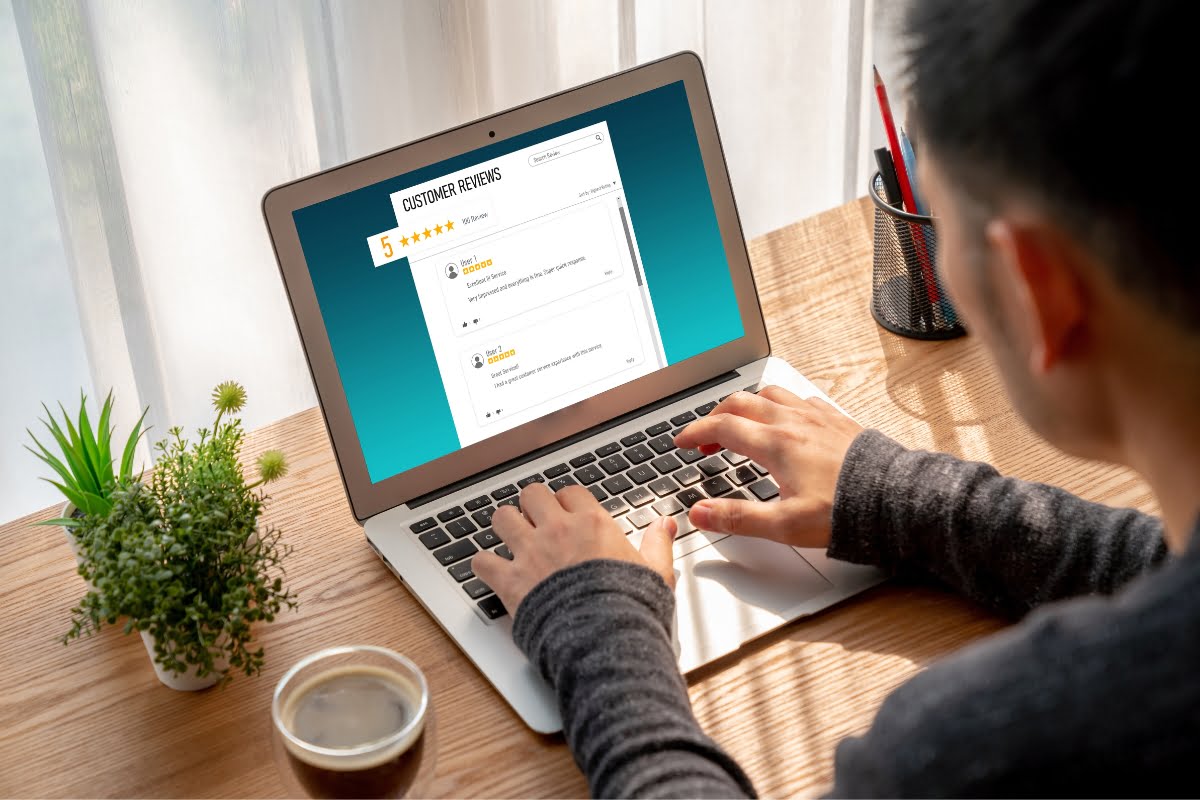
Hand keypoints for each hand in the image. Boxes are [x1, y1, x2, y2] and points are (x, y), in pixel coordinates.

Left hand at [472, 482, 678, 614]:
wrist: (604, 639)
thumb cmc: (631, 609)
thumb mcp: (656, 573)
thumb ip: (657, 544)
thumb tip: (664, 524)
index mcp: (593, 524)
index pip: (570, 492)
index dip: (566, 502)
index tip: (567, 513)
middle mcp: (558, 530)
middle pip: (532, 494)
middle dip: (531, 506)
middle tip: (536, 521)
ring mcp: (530, 552)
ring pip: (502, 517)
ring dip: (505, 526)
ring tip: (511, 538)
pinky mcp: (509, 579)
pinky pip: (481, 560)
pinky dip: (484, 565)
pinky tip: (492, 570)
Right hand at [673, 385, 862, 547]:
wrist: (895, 500)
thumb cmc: (845, 512)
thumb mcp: (784, 525)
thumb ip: (737, 518)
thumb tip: (699, 513)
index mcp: (775, 444)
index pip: (722, 426)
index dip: (695, 431)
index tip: (681, 441)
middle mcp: (793, 422)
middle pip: (741, 403)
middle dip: (716, 415)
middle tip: (705, 436)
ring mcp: (817, 417)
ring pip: (771, 393)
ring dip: (748, 404)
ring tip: (741, 423)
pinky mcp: (837, 419)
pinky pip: (801, 399)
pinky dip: (781, 404)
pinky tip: (786, 420)